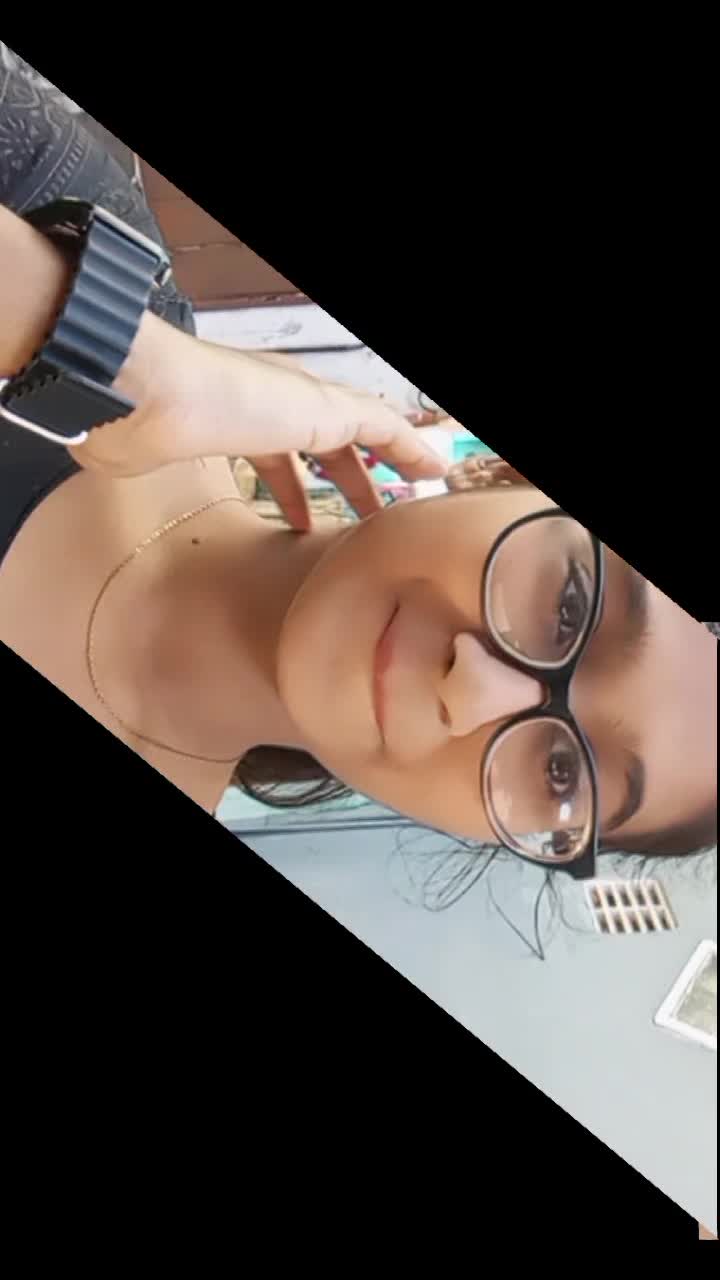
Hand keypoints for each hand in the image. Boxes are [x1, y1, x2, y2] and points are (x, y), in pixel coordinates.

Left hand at [71, 317, 447, 528]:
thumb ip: (376, 428)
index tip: (429, 480)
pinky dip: (271, 497)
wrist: (144, 397)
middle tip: (380, 523)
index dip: (401, 451)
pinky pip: (249, 476)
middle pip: (330, 444)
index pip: (370, 422)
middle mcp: (278, 403)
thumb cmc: (232, 397)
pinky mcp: (201, 448)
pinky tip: (270, 521)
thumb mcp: (321, 408)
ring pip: (289, 462)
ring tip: (325, 532)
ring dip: (311, 493)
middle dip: (358, 480)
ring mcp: (239, 425)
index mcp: (310, 392)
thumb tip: (431, 454)